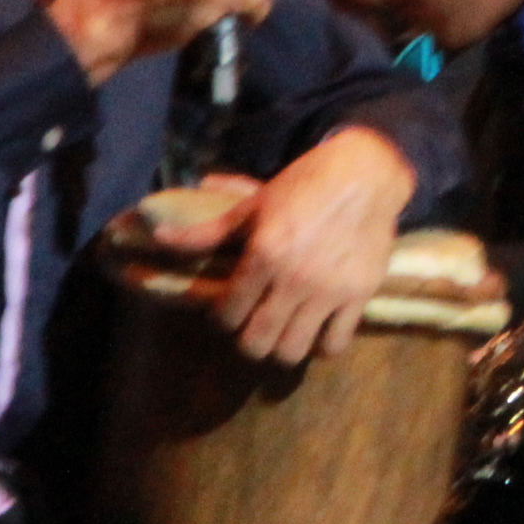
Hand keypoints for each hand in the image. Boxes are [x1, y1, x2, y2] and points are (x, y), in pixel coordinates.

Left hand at [144, 128, 415, 364]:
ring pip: (292, 350)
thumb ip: (208, 231)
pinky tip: (318, 329)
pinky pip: (335, 343)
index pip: (227, 313)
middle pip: (256, 343)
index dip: (222, 316)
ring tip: (284, 331)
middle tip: (255, 324)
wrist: (365, 174)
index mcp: (264, 254)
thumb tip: (159, 236)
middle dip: (248, 338)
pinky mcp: (359, 294)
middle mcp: (294, 278)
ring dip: (282, 346)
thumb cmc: (303, 185)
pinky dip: (323, 344)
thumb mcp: (253, 205)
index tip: (230, 309)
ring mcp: (329, 290)